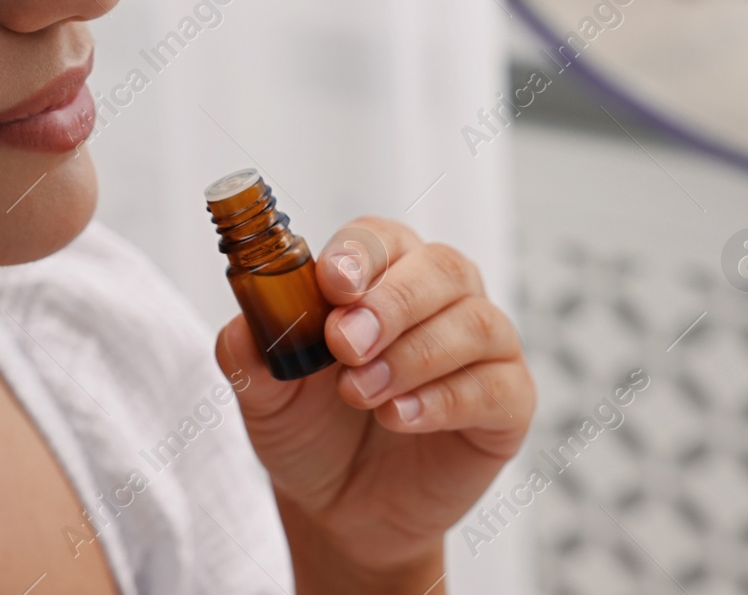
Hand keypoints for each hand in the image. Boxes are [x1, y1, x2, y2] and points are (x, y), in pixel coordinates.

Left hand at [213, 216, 533, 581]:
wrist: (340, 509)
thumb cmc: (310, 430)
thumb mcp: (265, 396)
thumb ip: (252, 357)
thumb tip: (240, 327)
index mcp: (380, 274)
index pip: (380, 237)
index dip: (359, 255)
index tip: (332, 283)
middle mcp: (440, 297)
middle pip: (439, 268)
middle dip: (390, 304)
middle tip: (344, 346)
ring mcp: (483, 347)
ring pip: (474, 321)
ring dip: (412, 356)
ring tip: (360, 394)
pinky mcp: (507, 403)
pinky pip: (495, 386)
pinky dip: (444, 400)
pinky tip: (399, 417)